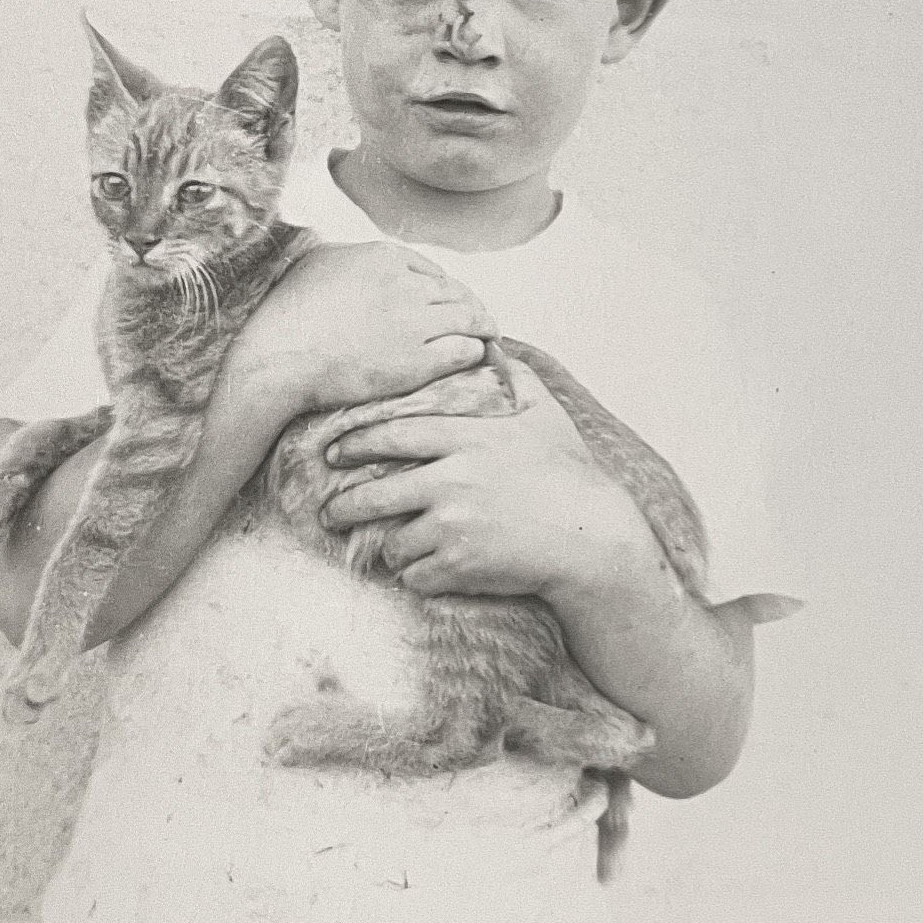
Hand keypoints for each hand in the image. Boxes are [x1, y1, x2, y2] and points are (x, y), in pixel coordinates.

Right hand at [228, 242, 497, 414]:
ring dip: (482, 328)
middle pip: (457, 293)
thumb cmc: (287, 314)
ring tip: (488, 339)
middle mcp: (404, 285)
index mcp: (383, 257)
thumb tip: (361, 254)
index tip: (450, 302)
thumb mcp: (320, 262)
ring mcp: (413, 322)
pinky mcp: (418, 360)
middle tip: (481, 322)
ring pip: (470, 318)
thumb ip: (351, 254)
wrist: (276, 359)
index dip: (446, 289)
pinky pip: (464, 349)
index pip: (432, 271)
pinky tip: (474, 357)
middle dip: (471, 308)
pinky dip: (474, 351)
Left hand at [317, 359, 651, 599]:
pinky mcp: (460, 563)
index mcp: (467, 439)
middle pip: (374, 494)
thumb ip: (516, 376)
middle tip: (330, 513)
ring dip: (391, 548)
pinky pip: (415, 575)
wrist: (592, 536)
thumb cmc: (571, 474)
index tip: (333, 452)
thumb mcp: (545, 414)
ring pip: (393, 542)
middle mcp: (452, 479)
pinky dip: (417, 576)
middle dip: (343, 507)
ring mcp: (454, 524)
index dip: (355, 444)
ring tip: (394, 548)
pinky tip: (427, 571)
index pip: (392, 436)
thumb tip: (497, 345)